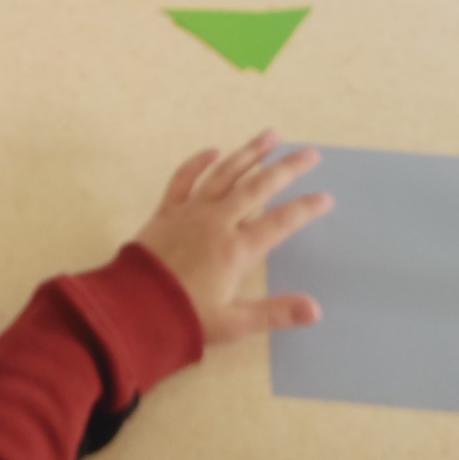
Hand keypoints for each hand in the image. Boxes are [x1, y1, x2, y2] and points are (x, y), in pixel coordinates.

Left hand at [135, 131, 332, 346]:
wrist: (132, 309)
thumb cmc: (185, 318)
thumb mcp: (234, 323)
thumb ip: (276, 313)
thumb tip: (316, 310)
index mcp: (237, 249)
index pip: (281, 222)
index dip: (305, 209)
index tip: (326, 197)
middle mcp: (217, 222)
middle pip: (258, 187)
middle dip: (287, 168)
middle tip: (310, 153)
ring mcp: (191, 211)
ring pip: (225, 173)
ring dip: (249, 153)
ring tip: (271, 135)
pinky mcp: (166, 210)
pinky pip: (184, 178)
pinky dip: (198, 162)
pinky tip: (213, 150)